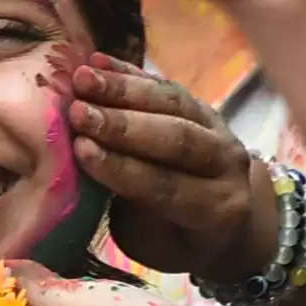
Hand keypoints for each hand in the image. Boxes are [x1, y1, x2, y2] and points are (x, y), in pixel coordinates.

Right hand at [69, 54, 276, 277]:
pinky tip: (95, 62)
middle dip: (122, 124)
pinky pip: (167, 85)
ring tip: (81, 80)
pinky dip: (131, 73)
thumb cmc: (176, 239)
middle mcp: (227, 166)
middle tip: (77, 112)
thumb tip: (79, 174)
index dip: (123, 168)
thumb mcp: (152, 242)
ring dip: (123, 90)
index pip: (168, 186)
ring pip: (173, 103)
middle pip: (176, 139)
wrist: (227, 220)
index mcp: (217, 210)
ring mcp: (219, 129)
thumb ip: (128, 208)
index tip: (81, 150)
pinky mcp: (203, 106)